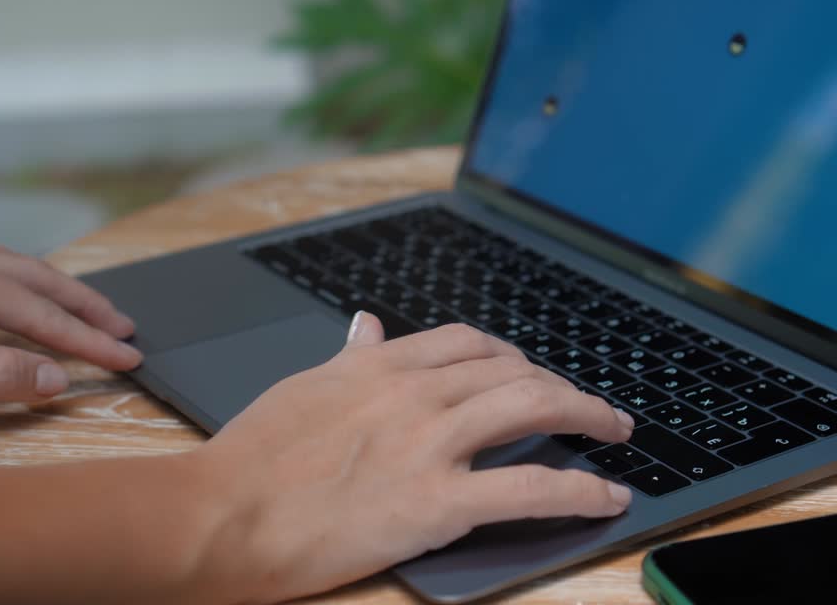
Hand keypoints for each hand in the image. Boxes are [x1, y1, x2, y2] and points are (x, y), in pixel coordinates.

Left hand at [0, 234, 140, 410]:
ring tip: (90, 314)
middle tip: (127, 330)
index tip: (128, 358)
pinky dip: (18, 287)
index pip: (36, 310)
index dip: (86, 339)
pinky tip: (20, 299)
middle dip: (84, 304)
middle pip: (33, 275)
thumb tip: (55, 377)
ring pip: (8, 267)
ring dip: (53, 292)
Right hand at [189, 314, 635, 602]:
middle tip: (593, 408)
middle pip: (514, 370)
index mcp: (381, 364)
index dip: (513, 356)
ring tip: (616, 433)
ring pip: (533, 408)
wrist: (220, 513)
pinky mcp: (437, 502)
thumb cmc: (252, 458)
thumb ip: (347, 356)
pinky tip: (608, 498)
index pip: (469, 342)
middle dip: (564, 385)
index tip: (530, 372)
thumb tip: (365, 323)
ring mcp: (429, 444)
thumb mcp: (303, 388)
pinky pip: (531, 486)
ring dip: (588, 416)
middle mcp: (415, 392)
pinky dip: (581, 491)